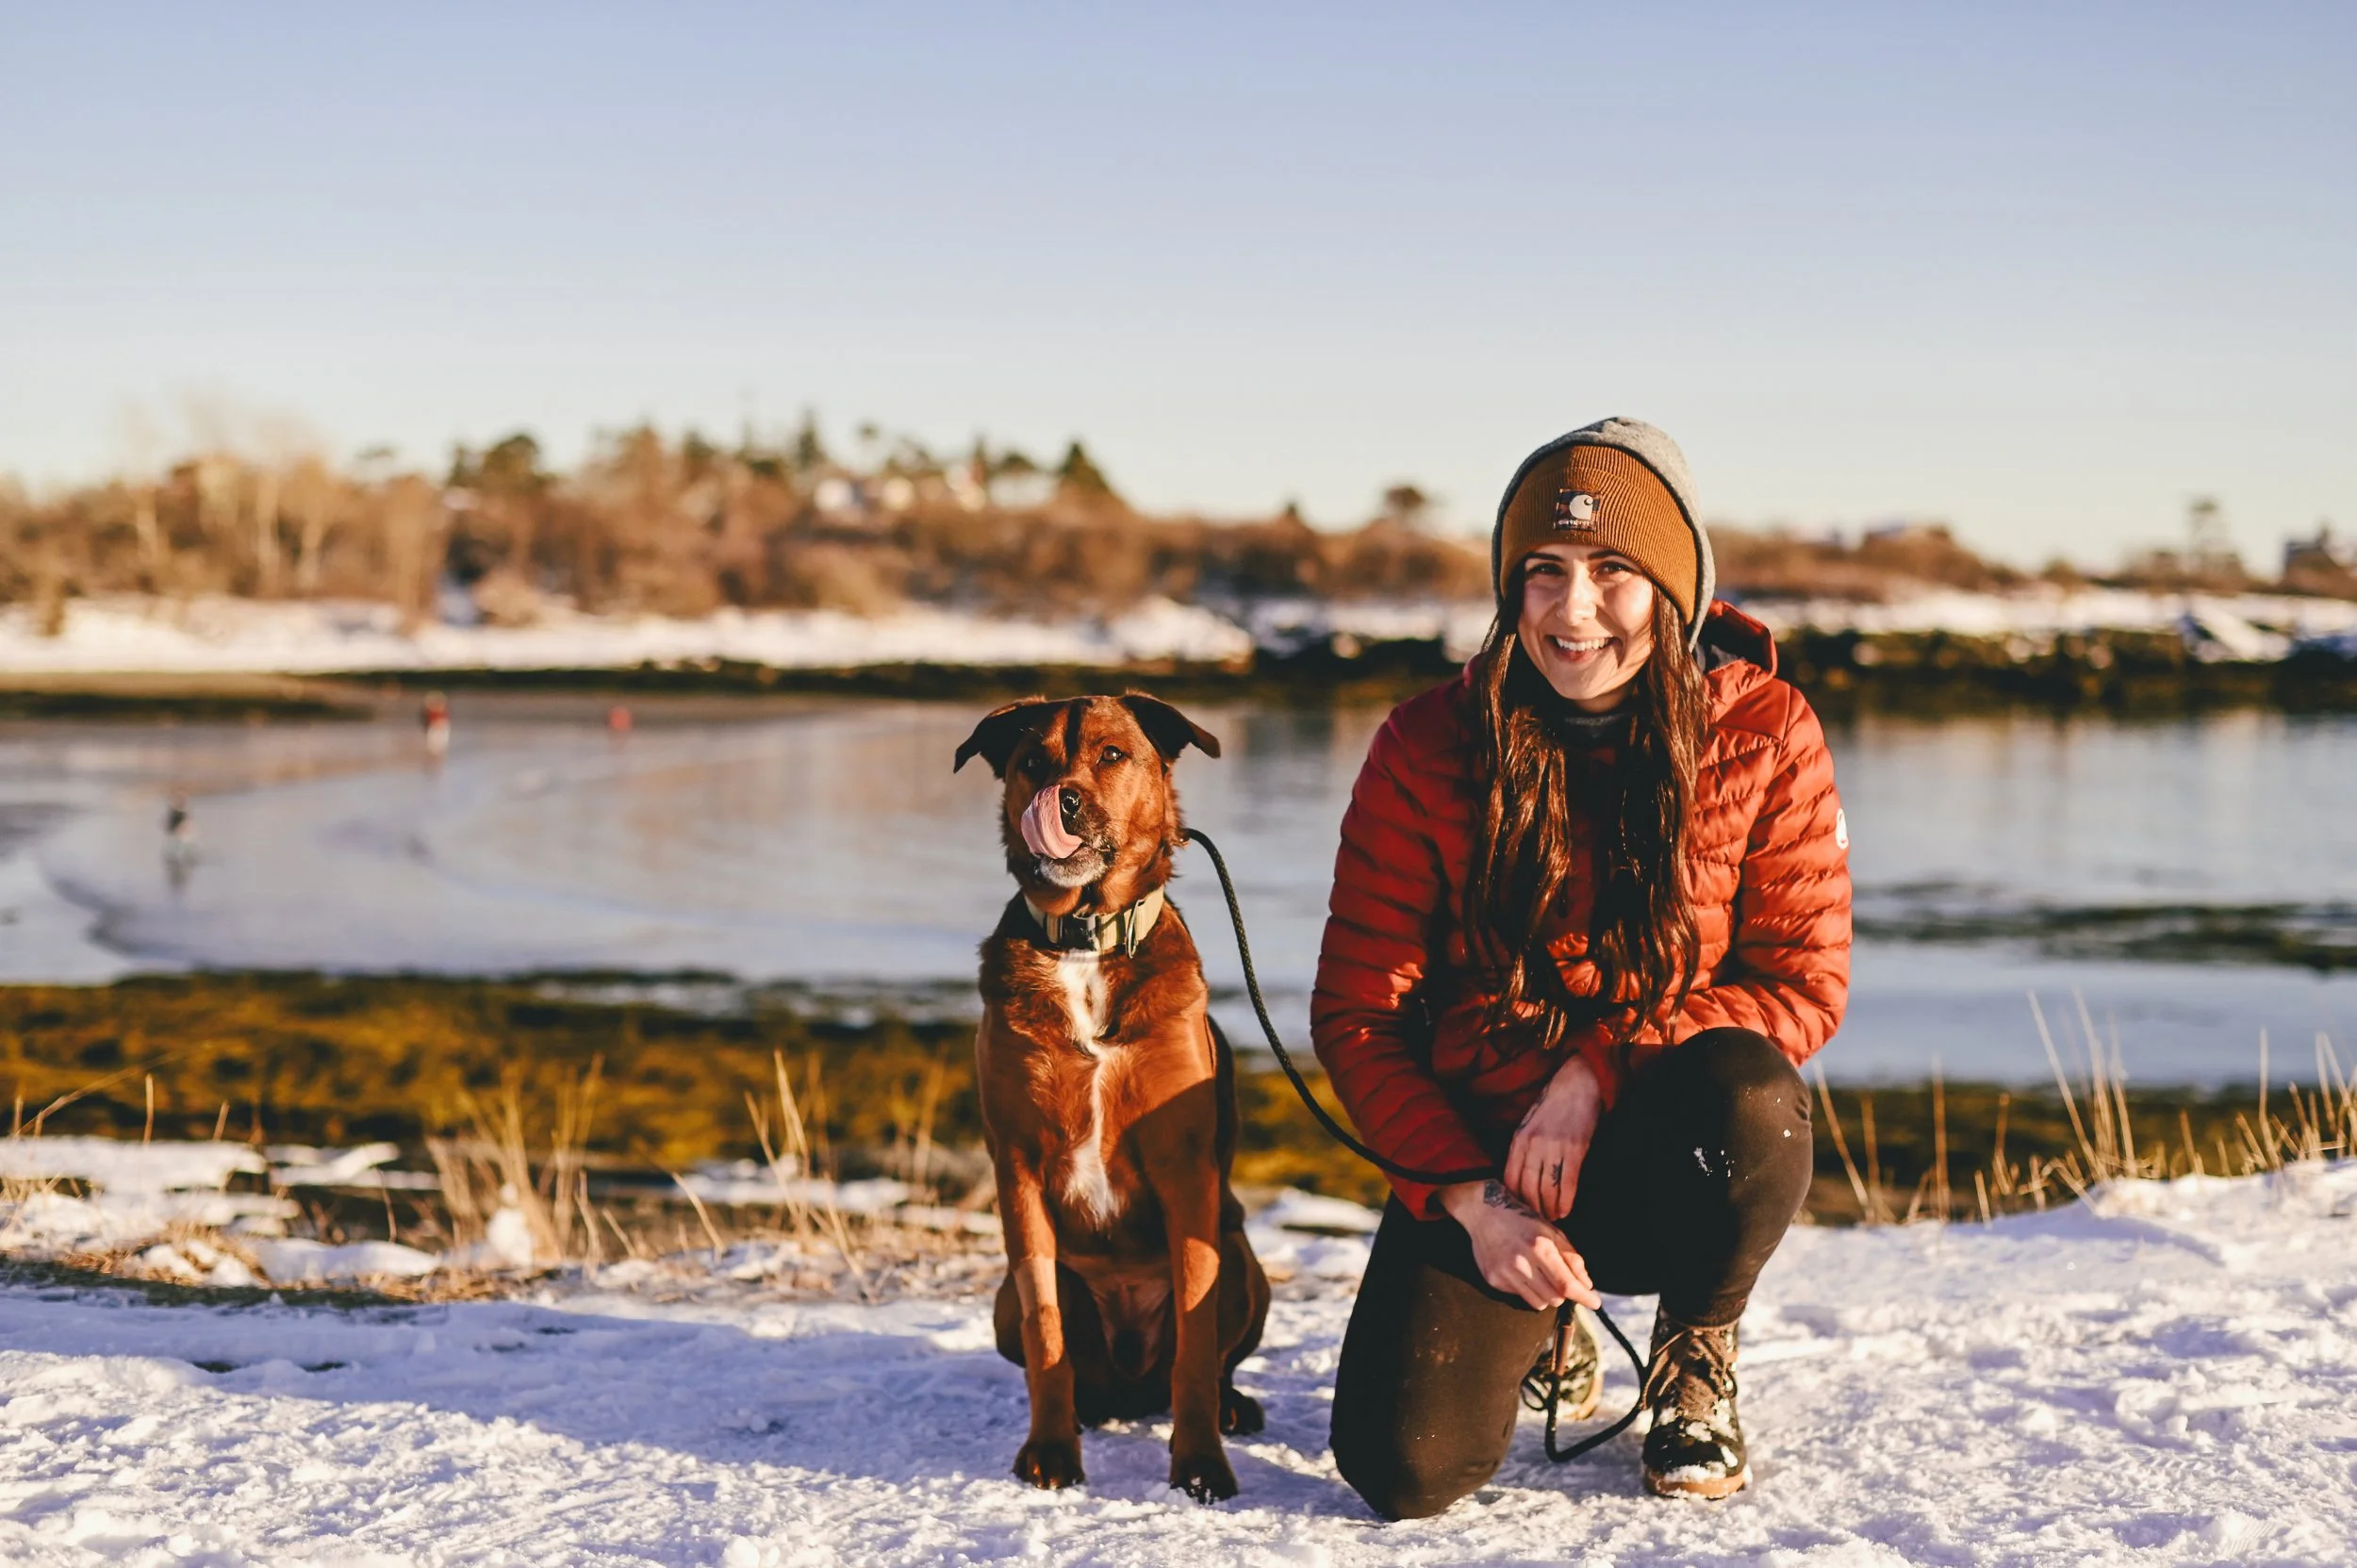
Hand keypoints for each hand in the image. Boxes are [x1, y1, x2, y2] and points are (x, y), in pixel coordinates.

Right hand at [1438, 1180, 1599, 1310]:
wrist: (1482, 1212)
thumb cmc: (1522, 1220)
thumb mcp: (1551, 1231)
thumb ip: (1571, 1258)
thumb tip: (1586, 1285)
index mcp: (1540, 1247)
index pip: (1566, 1284)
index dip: (1583, 1297)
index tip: (1595, 1303)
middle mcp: (1521, 1262)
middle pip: (1554, 1298)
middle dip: (1563, 1293)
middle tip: (1561, 1280)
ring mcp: (1505, 1273)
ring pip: (1538, 1303)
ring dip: (1546, 1294)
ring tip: (1540, 1275)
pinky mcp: (1493, 1280)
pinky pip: (1520, 1296)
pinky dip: (1527, 1289)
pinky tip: (1521, 1271)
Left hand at [1504, 1053, 1601, 1220]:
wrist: (1576, 1084)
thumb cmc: (1552, 1105)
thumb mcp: (1528, 1124)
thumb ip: (1523, 1148)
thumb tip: (1520, 1177)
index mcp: (1518, 1139)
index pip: (1509, 1178)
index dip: (1513, 1198)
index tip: (1518, 1211)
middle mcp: (1533, 1146)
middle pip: (1527, 1187)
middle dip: (1531, 1208)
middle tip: (1536, 1221)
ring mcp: (1554, 1148)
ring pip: (1547, 1189)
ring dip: (1549, 1208)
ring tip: (1551, 1218)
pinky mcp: (1575, 1150)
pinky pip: (1567, 1183)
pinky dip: (1565, 1201)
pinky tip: (1565, 1210)